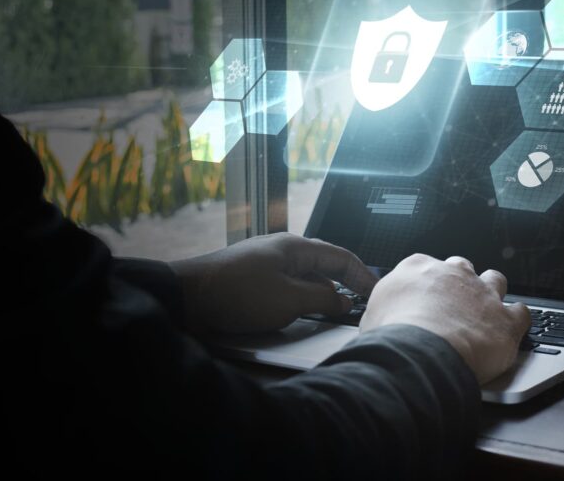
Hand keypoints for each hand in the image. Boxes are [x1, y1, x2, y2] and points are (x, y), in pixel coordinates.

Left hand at [168, 233, 377, 334]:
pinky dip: (298, 301)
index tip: (376, 292)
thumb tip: (342, 300)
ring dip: (318, 296)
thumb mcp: (289, 299)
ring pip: (303, 279)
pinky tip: (298, 317)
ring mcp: (264, 265)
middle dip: (342, 285)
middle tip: (357, 306)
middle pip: (322, 266)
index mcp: (294, 247)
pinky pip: (284, 288)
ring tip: (331, 316)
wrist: (186, 297)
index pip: (341, 256)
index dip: (362, 275)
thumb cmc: (237, 294)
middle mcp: (281, 251)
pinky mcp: (249, 281)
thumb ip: (322, 298)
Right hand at [359, 254, 530, 384]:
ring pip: (495, 280)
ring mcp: (482, 294)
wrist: (421, 352)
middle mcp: (453, 274)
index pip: (424, 267)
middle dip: (460, 283)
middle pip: (462, 268)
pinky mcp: (506, 319)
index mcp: (417, 268)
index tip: (424, 298)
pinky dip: (517, 320)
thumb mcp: (372, 315)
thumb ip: (384, 309)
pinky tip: (509, 330)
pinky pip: (521, 312)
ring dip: (492, 294)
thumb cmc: (392, 336)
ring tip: (485, 313)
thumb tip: (381, 319)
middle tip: (453, 306)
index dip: (426, 285)